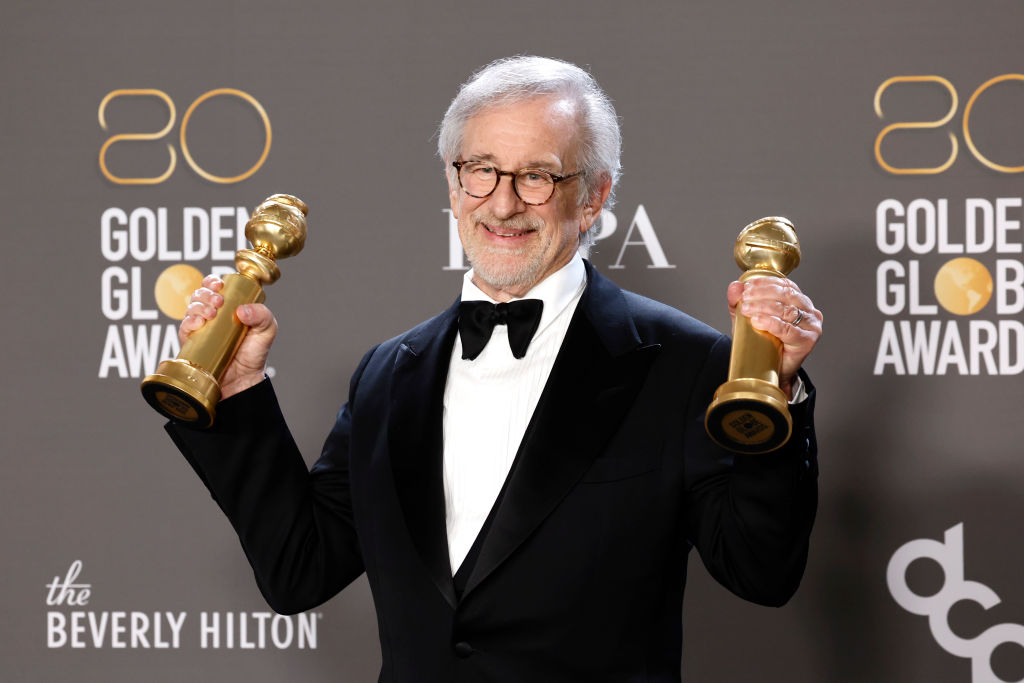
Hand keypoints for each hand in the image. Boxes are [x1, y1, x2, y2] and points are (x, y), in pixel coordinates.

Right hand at [179, 274, 277, 399]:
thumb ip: (262, 315)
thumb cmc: (254, 352)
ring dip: (199, 306)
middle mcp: (211, 314)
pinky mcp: (191, 342)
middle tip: (218, 301)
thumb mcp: (267, 330)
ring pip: (191, 308)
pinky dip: (189, 321)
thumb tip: (242, 310)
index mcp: (228, 306)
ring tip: (211, 314)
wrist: (243, 378)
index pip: (214, 286)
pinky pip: (184, 327)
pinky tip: (199, 323)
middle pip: (200, 294)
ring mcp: (200, 328)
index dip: (212, 282)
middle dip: (206, 293)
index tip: (219, 285)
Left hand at [726, 277, 821, 399]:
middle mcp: (809, 311)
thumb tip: (735, 286)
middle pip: (786, 295)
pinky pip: (788, 330)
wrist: (770, 371)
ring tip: (746, 309)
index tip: (748, 286)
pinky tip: (758, 321)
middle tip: (745, 298)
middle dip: (762, 294)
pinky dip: (772, 323)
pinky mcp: (807, 341)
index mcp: (799, 301)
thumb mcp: (747, 318)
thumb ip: (739, 302)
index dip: (766, 283)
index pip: (785, 285)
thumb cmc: (762, 343)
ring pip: (787, 310)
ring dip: (764, 307)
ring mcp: (811, 326)